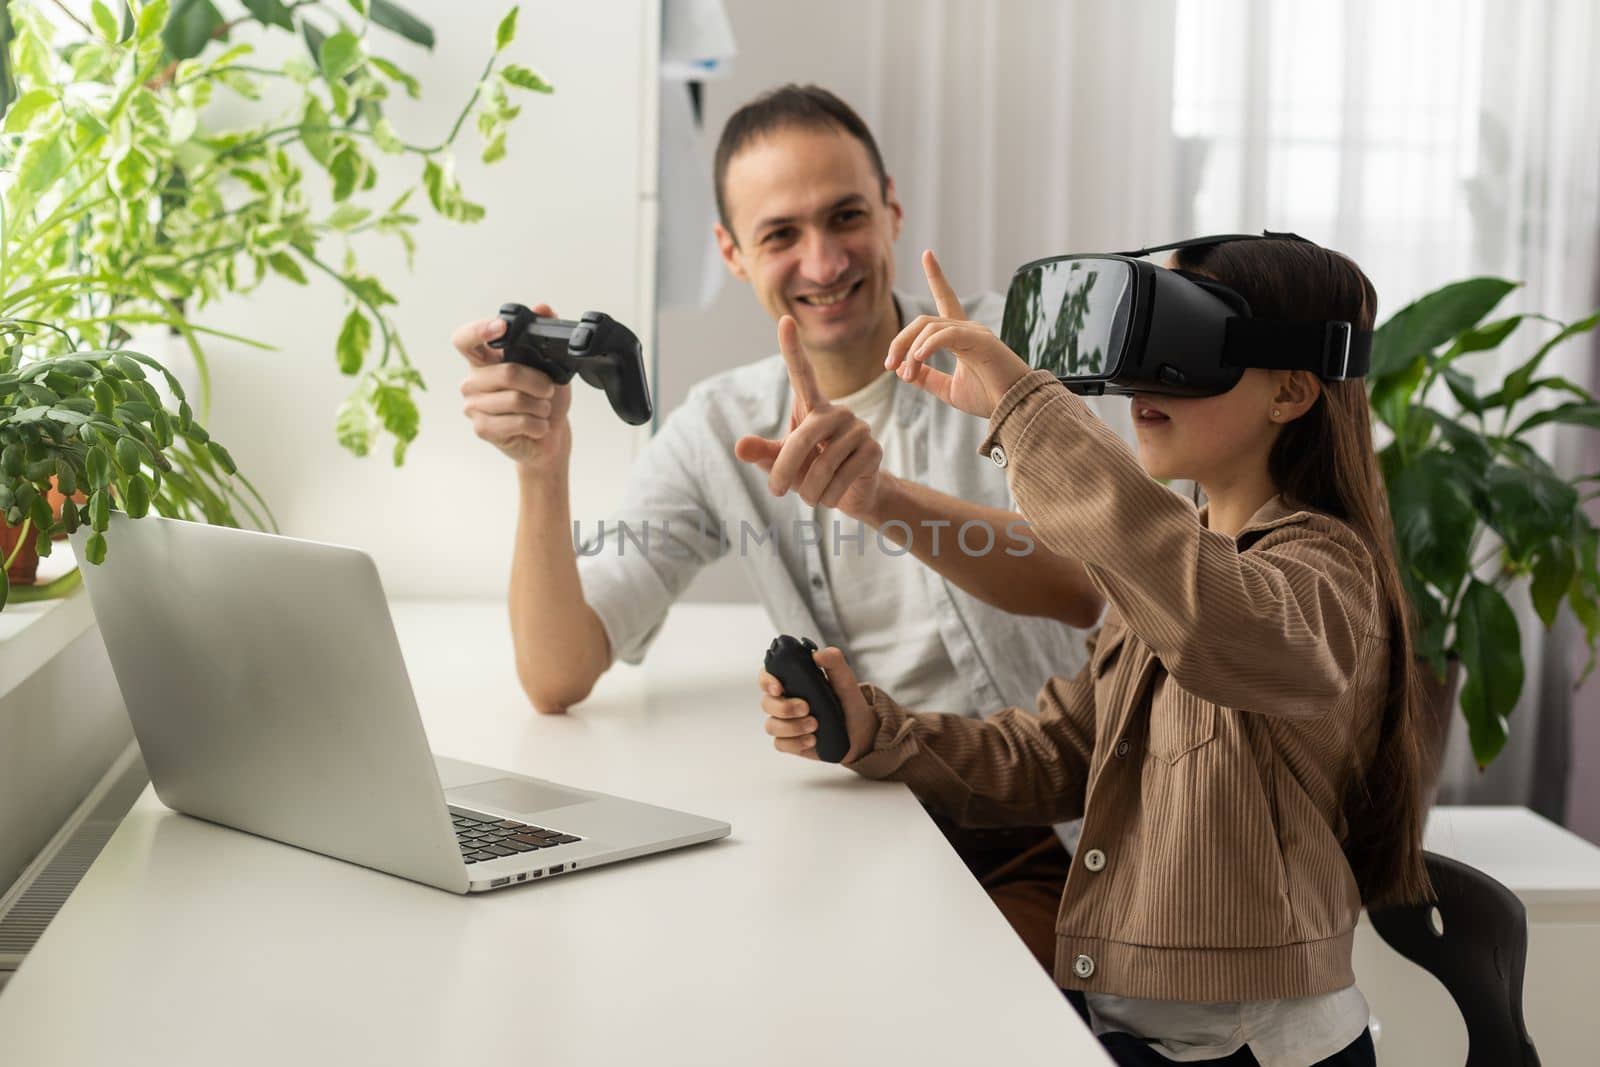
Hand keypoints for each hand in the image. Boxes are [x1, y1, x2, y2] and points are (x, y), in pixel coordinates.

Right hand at [455, 303, 572, 472]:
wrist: (549, 436)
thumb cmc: (544, 399)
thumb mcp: (550, 364)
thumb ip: (544, 334)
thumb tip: (543, 307)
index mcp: (483, 360)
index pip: (465, 339)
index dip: (479, 330)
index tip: (501, 326)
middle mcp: (473, 381)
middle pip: (507, 372)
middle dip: (539, 382)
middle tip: (548, 390)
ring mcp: (473, 406)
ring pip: (516, 399)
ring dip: (541, 406)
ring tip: (542, 410)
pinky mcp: (482, 429)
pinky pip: (517, 422)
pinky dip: (537, 424)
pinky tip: (537, 426)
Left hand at [734, 316, 884, 516]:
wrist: (850, 494)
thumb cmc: (811, 472)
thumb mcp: (782, 464)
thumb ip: (762, 454)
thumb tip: (739, 447)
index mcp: (813, 407)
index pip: (802, 374)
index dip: (792, 348)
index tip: (784, 320)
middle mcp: (837, 412)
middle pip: (801, 439)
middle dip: (784, 470)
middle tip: (775, 491)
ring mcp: (858, 429)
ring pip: (822, 465)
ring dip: (809, 490)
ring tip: (812, 495)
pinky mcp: (873, 449)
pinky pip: (841, 477)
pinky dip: (829, 495)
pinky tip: (831, 495)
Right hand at [756, 646, 876, 762]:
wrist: (859, 731)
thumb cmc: (847, 702)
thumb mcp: (845, 680)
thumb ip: (834, 662)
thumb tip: (817, 654)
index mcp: (792, 682)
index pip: (767, 676)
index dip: (767, 681)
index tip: (778, 688)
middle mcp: (784, 701)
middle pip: (767, 703)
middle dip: (784, 708)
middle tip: (807, 708)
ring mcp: (785, 722)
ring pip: (771, 726)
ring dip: (792, 727)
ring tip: (815, 726)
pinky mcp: (789, 741)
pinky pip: (780, 744)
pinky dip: (795, 743)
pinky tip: (812, 740)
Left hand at [884, 250, 1032, 418]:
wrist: (1015, 409)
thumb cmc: (989, 398)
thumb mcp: (948, 389)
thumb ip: (927, 378)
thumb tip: (902, 370)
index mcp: (961, 336)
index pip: (946, 299)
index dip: (937, 276)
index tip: (927, 253)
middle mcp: (968, 328)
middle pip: (922, 322)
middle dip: (899, 341)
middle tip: (889, 366)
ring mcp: (975, 332)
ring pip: (929, 328)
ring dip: (910, 351)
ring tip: (906, 374)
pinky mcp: (981, 340)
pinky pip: (946, 335)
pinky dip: (927, 345)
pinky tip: (917, 359)